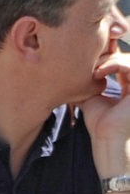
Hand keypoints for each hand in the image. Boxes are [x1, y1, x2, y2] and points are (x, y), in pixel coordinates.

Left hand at [83, 51, 129, 173]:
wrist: (108, 139)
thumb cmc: (101, 124)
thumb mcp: (92, 98)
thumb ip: (89, 83)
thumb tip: (70, 72)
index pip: (119, 60)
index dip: (105, 54)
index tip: (87, 56)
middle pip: (124, 55)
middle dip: (106, 54)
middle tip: (89, 62)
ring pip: (128, 58)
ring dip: (108, 60)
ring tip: (93, 71)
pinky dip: (114, 64)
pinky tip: (99, 73)